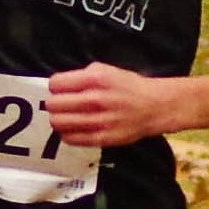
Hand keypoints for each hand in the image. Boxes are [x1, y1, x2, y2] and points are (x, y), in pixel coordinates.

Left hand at [45, 62, 180, 147]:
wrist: (155, 106)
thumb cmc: (128, 86)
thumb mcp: (106, 70)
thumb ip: (82, 76)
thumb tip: (59, 86)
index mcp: (95, 79)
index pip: (55, 84)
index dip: (56, 86)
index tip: (61, 90)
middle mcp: (95, 99)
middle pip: (53, 105)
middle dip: (54, 104)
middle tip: (61, 105)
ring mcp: (99, 121)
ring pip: (59, 123)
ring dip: (59, 120)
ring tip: (66, 117)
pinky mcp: (102, 138)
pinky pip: (71, 139)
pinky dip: (68, 134)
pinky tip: (75, 128)